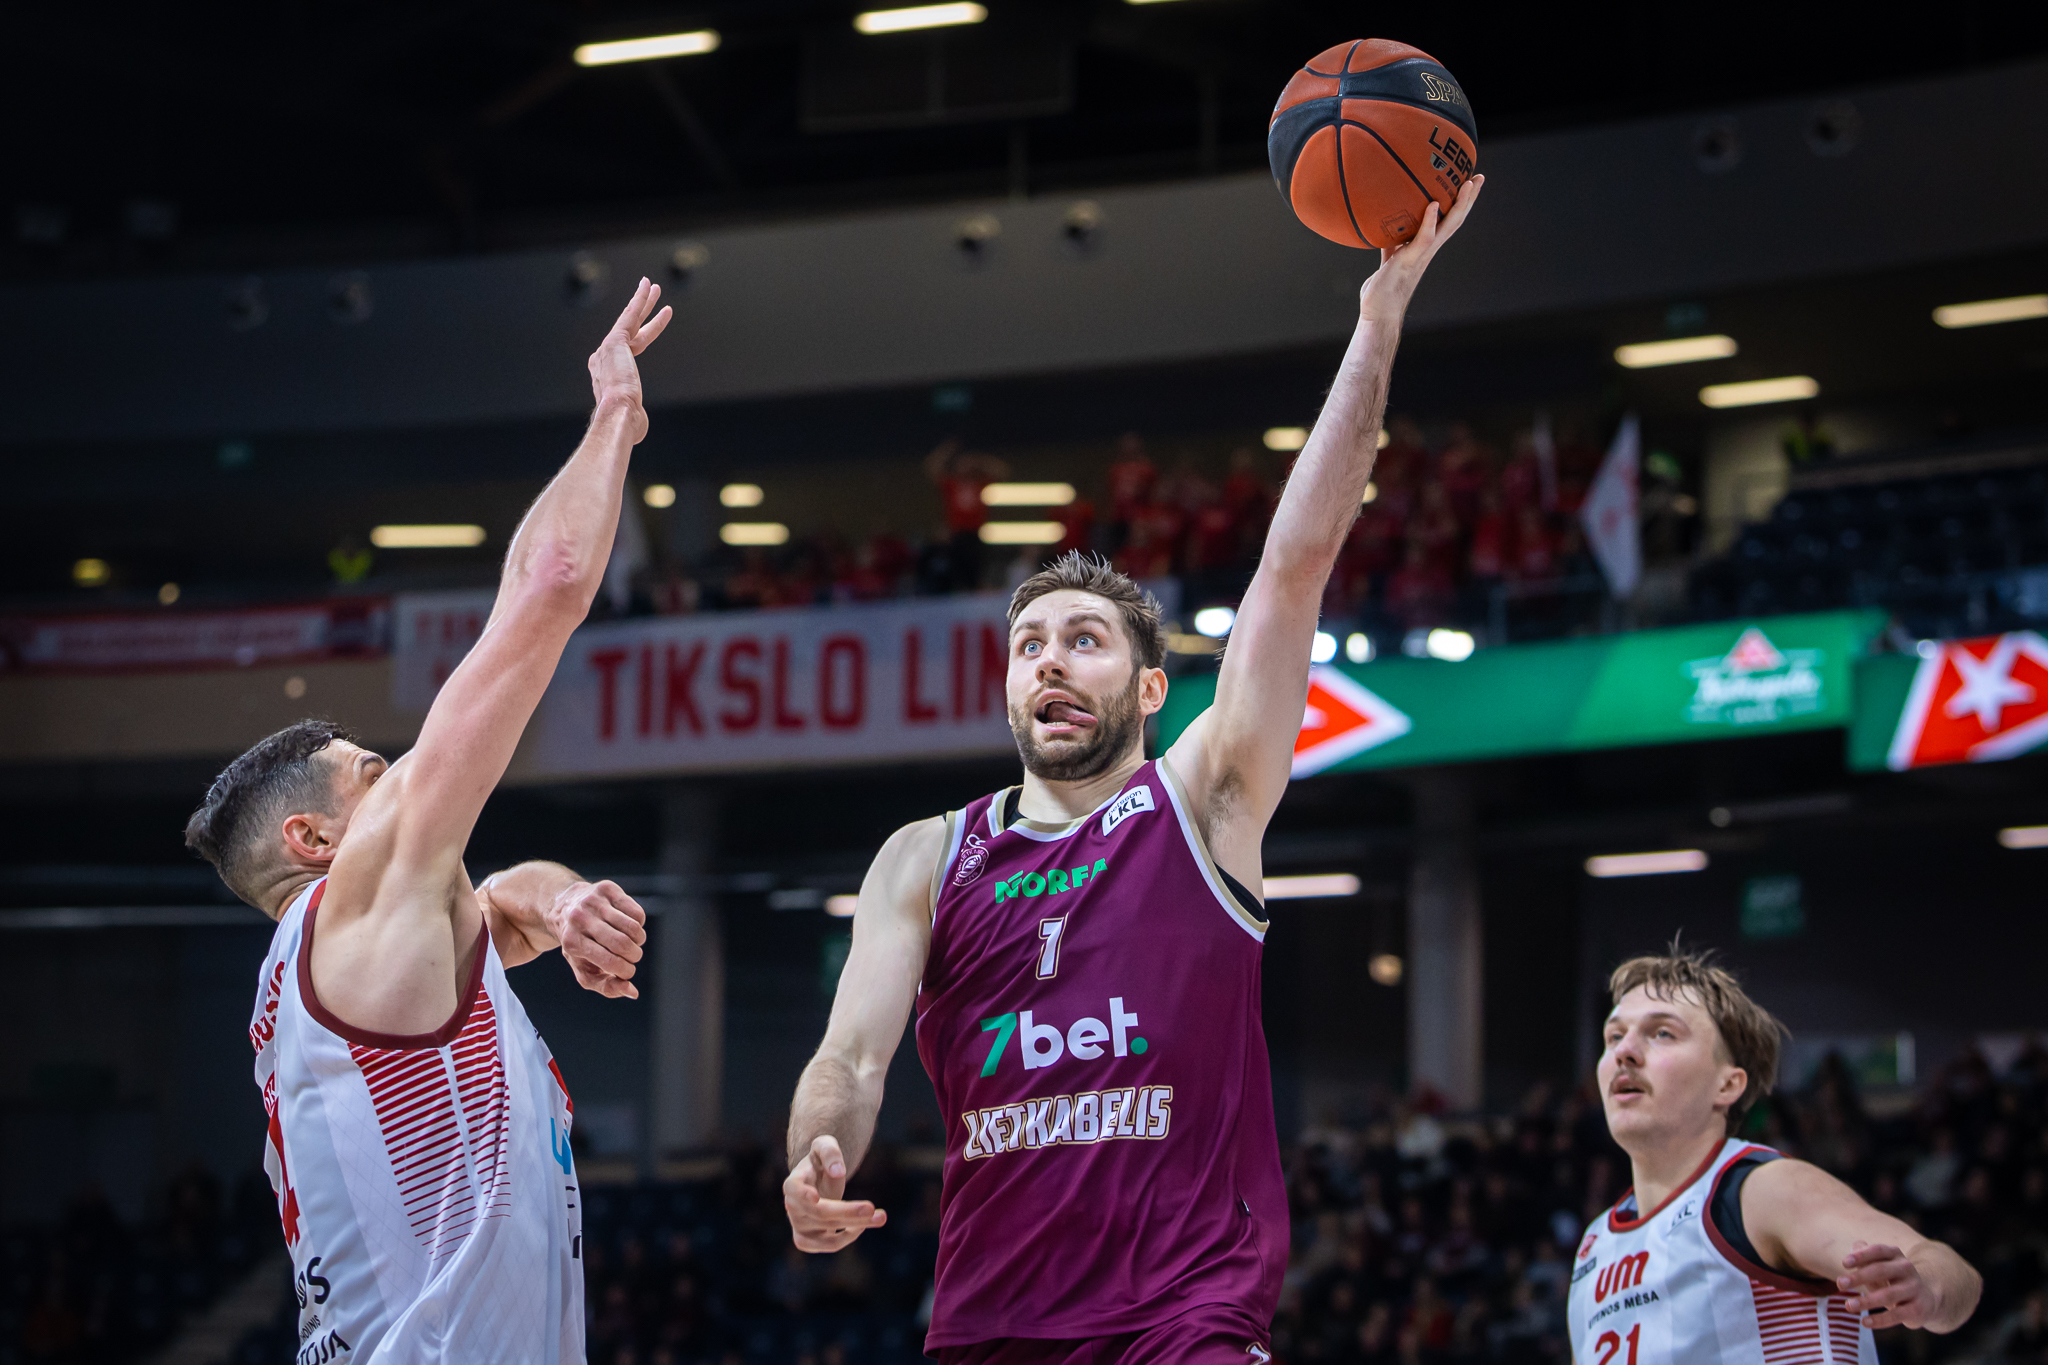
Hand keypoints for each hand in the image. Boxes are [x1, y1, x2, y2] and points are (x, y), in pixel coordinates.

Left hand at [544, 879, 646, 999]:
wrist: (564, 907)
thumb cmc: (579, 946)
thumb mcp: (585, 970)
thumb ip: (607, 986)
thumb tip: (633, 992)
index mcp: (572, 943)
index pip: (610, 961)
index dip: (626, 971)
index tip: (627, 972)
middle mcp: (580, 919)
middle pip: (623, 944)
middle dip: (634, 956)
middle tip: (632, 957)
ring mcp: (593, 902)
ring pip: (633, 927)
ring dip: (639, 941)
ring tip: (633, 943)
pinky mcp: (607, 889)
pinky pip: (636, 912)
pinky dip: (639, 924)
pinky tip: (629, 927)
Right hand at [587, 277, 673, 440]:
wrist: (616, 415)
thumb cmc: (624, 422)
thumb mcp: (631, 420)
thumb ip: (634, 416)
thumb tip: (638, 429)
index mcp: (604, 376)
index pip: (625, 354)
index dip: (638, 339)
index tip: (646, 331)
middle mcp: (602, 359)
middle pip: (627, 331)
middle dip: (640, 314)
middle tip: (651, 298)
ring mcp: (607, 349)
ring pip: (629, 319)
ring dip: (642, 301)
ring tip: (654, 286)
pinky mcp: (615, 340)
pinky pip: (630, 315)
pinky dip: (639, 299)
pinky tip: (648, 287)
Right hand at [783, 1135, 886, 1252]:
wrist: (817, 1181)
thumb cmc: (821, 1161)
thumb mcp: (825, 1145)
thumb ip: (830, 1152)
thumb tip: (837, 1171)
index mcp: (793, 1183)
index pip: (794, 1189)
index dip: (803, 1195)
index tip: (815, 1198)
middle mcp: (793, 1207)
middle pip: (819, 1213)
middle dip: (846, 1211)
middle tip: (871, 1207)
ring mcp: (799, 1227)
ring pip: (827, 1233)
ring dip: (856, 1226)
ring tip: (881, 1217)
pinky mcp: (810, 1241)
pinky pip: (830, 1245)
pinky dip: (849, 1236)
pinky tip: (866, 1222)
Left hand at [1359, 173, 1483, 323]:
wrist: (1379, 312)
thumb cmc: (1384, 287)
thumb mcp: (1390, 256)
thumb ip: (1394, 240)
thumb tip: (1387, 224)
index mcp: (1426, 247)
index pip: (1448, 220)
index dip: (1460, 203)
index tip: (1469, 182)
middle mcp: (1429, 249)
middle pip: (1455, 220)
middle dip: (1468, 198)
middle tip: (1478, 176)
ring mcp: (1422, 255)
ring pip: (1447, 226)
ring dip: (1459, 205)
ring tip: (1466, 184)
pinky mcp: (1409, 260)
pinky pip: (1423, 238)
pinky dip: (1429, 221)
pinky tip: (1433, 204)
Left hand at [1840, 1242, 1935, 1329]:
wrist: (1925, 1298)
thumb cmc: (1891, 1279)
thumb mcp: (1878, 1265)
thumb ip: (1864, 1256)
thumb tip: (1853, 1250)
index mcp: (1895, 1254)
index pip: (1878, 1251)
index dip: (1862, 1255)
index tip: (1844, 1263)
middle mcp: (1907, 1268)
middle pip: (1881, 1270)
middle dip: (1859, 1277)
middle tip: (1840, 1283)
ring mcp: (1914, 1288)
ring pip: (1889, 1294)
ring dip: (1867, 1301)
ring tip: (1848, 1305)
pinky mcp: (1918, 1308)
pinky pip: (1897, 1315)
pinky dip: (1880, 1320)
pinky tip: (1864, 1322)